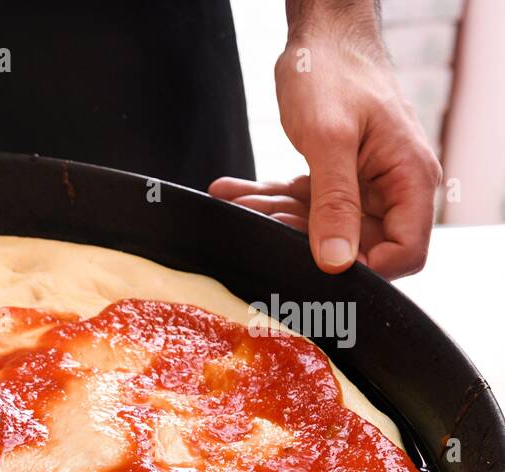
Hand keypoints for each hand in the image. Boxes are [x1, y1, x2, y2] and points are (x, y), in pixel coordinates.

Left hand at [210, 34, 440, 278]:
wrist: (321, 35)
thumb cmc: (334, 72)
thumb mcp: (329, 139)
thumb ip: (334, 202)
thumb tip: (337, 261)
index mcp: (409, 178)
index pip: (404, 251)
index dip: (366, 269)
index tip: (318, 265)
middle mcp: (390, 187)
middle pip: (353, 244)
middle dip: (301, 239)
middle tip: (259, 221)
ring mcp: (361, 184)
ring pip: (316, 226)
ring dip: (272, 215)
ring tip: (235, 199)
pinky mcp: (333, 178)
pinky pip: (299, 202)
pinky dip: (265, 198)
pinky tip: (230, 191)